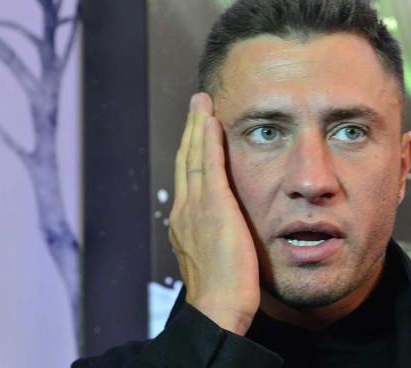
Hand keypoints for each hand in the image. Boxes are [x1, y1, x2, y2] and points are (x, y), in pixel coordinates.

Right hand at [169, 93, 259, 335]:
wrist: (217, 308)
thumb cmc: (223, 292)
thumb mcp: (216, 259)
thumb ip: (217, 238)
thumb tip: (225, 232)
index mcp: (186, 222)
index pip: (188, 178)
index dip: (191, 152)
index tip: (197, 132)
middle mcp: (185, 210)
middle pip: (185, 160)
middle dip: (190, 131)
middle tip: (196, 105)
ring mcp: (196, 207)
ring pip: (193, 157)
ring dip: (197, 126)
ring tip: (201, 102)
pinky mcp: (214, 207)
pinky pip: (209, 165)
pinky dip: (208, 141)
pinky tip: (211, 121)